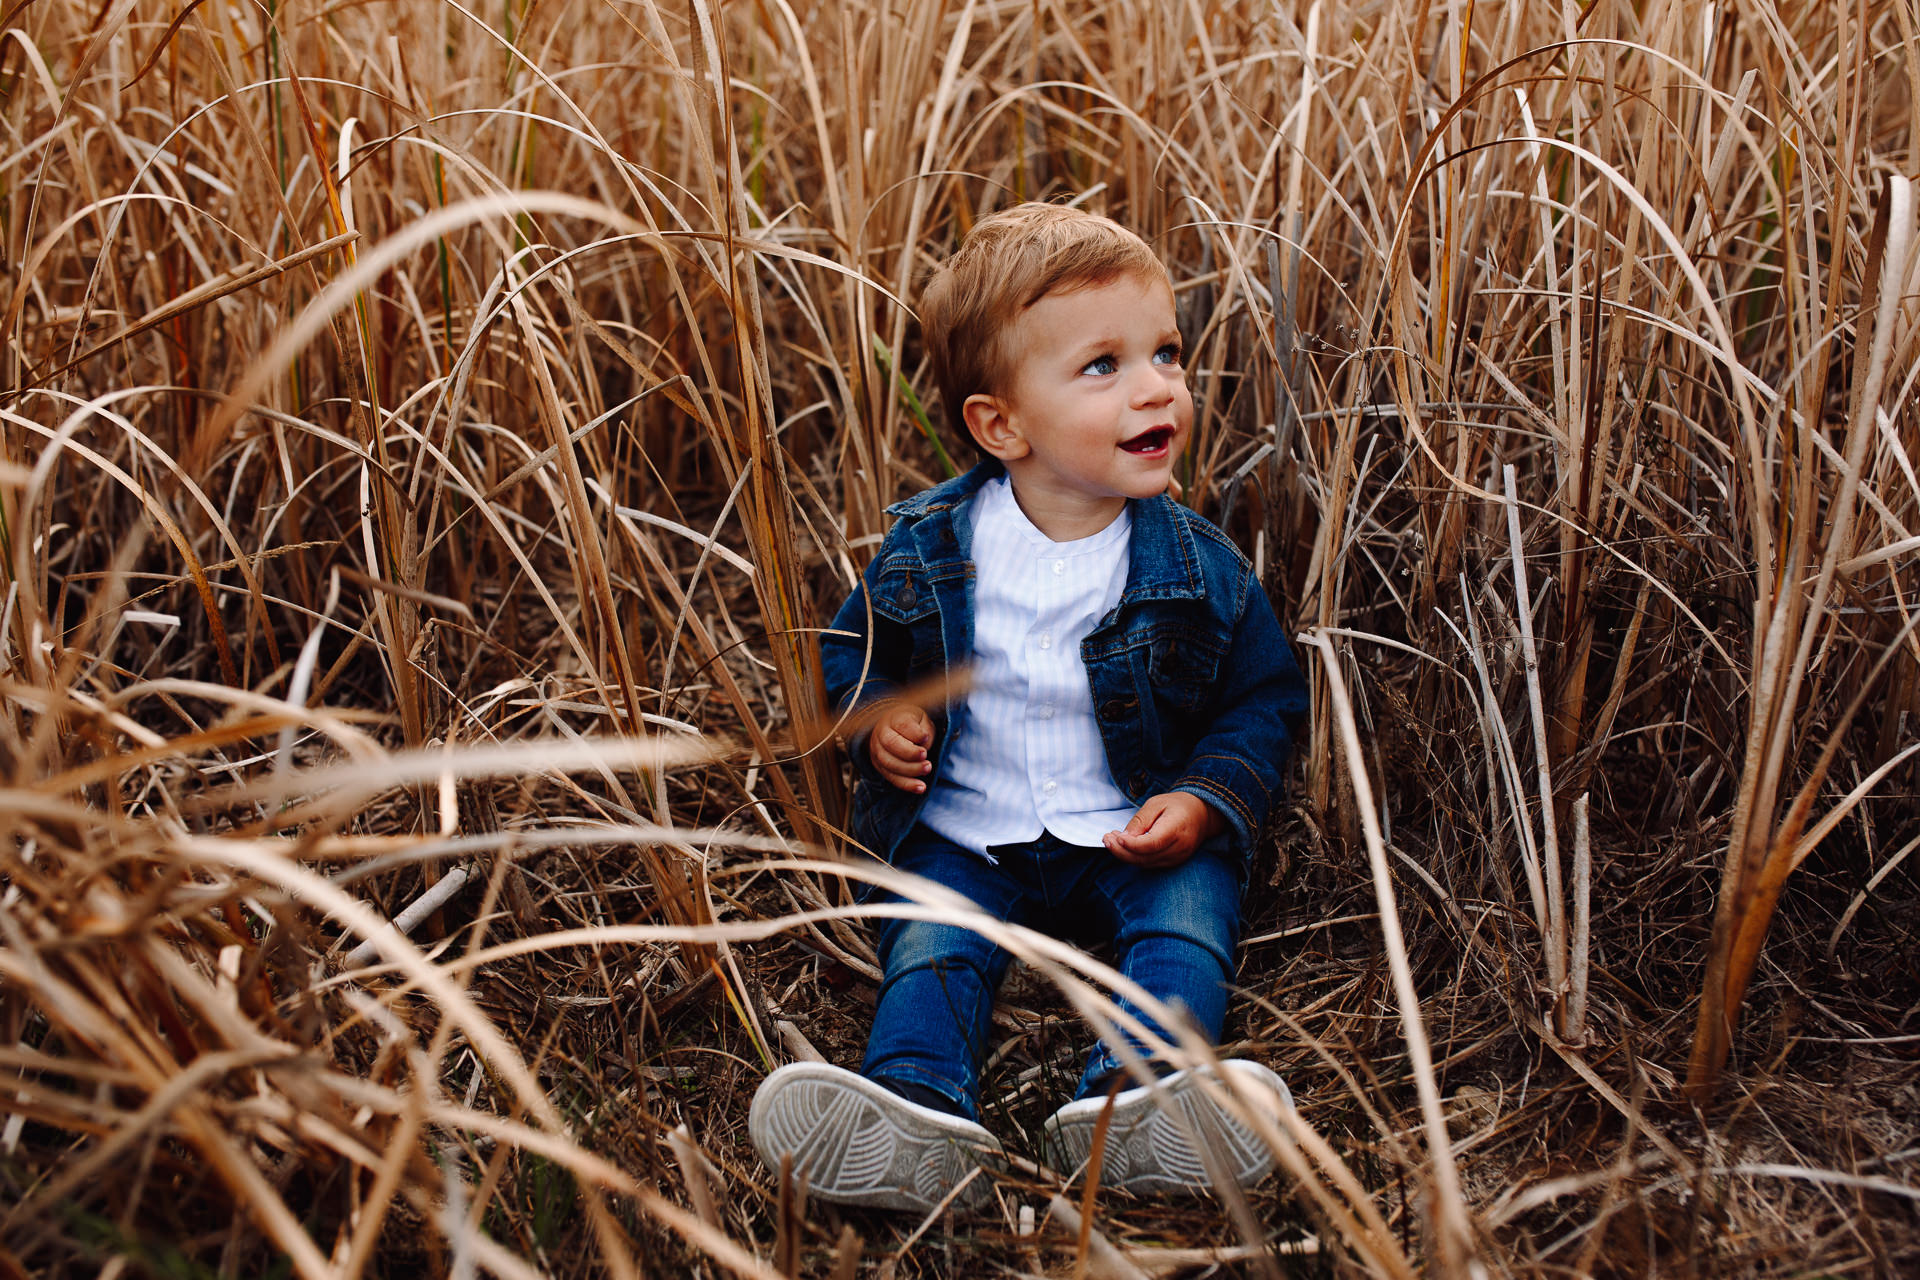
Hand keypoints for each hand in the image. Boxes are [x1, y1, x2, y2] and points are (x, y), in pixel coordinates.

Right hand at [868, 702, 934, 792]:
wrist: (895, 729)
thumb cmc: (913, 724)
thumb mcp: (922, 720)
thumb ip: (924, 730)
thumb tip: (923, 746)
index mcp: (893, 719)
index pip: (902, 725)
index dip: (914, 733)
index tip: (925, 737)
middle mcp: (881, 734)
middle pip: (892, 745)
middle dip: (910, 754)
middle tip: (926, 757)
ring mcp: (877, 751)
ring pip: (890, 764)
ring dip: (910, 770)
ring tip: (927, 769)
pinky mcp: (880, 767)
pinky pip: (892, 778)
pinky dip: (907, 784)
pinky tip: (921, 787)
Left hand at [1103, 792, 1221, 867]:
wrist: (1201, 814)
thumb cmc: (1177, 805)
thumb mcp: (1156, 803)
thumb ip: (1140, 820)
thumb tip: (1124, 837)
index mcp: (1177, 828)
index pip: (1152, 843)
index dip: (1131, 844)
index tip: (1115, 836)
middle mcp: (1179, 847)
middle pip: (1146, 857)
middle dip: (1122, 851)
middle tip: (1106, 838)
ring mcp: (1178, 858)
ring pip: (1145, 864)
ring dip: (1125, 855)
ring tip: (1111, 840)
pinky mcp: (1173, 862)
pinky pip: (1150, 864)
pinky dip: (1134, 858)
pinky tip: (1123, 847)